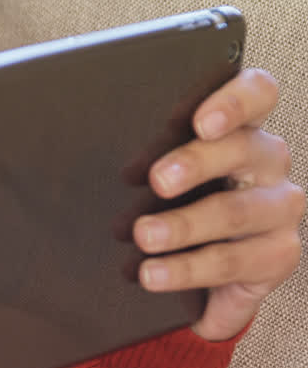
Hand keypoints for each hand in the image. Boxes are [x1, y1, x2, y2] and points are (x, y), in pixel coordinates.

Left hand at [133, 68, 304, 340]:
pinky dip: (187, 269)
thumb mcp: (155, 168)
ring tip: (144, 236)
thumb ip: (142, 151)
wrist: (192, 268)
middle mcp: (267, 161)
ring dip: (183, 225)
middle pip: (243, 149)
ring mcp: (278, 208)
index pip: (257, 93)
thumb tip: (89, 146)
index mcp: (239, 126)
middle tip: (156, 180)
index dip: (235, 101)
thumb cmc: (167, 197)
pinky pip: (231, 261)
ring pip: (235, 211)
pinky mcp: (277, 255)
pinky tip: (154, 274)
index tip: (201, 120)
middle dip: (196, 162)